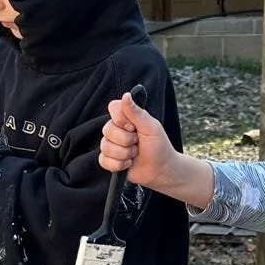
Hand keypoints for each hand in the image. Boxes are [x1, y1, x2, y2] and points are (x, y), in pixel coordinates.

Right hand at [100, 94, 214, 209]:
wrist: (161, 169)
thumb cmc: (159, 146)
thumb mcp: (150, 127)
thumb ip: (136, 112)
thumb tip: (126, 95)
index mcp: (126, 117)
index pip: (113, 107)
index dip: (121, 119)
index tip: (134, 127)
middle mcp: (116, 129)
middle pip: (107, 130)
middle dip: (126, 140)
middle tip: (138, 143)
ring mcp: (111, 145)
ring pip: (106, 147)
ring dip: (125, 154)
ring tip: (135, 154)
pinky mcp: (109, 160)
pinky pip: (104, 160)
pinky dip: (119, 165)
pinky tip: (128, 163)